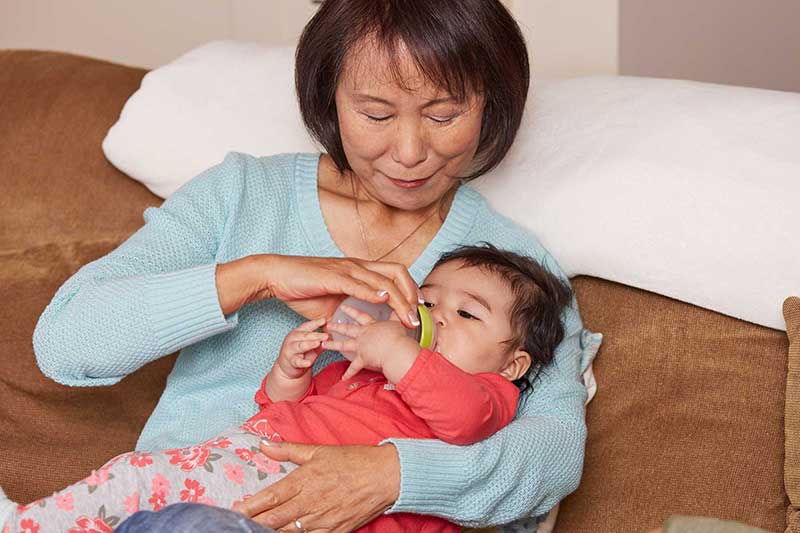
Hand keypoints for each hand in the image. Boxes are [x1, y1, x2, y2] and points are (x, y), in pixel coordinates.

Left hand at [233, 442, 399, 532]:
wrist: (386, 477)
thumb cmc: (353, 460)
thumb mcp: (319, 450)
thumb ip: (289, 450)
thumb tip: (264, 445)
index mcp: (304, 479)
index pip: (270, 496)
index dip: (250, 506)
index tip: (233, 510)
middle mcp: (310, 502)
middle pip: (274, 519)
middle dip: (253, 523)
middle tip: (234, 525)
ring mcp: (322, 520)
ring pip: (288, 532)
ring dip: (270, 532)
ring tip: (254, 532)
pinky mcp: (334, 531)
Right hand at [260, 255, 422, 328]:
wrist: (278, 276)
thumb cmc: (303, 288)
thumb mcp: (331, 305)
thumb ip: (347, 314)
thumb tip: (357, 332)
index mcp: (359, 270)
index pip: (394, 274)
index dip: (409, 290)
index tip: (417, 309)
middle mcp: (357, 266)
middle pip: (396, 273)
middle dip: (411, 294)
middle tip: (417, 315)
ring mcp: (346, 269)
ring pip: (382, 280)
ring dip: (398, 299)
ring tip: (408, 316)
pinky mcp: (333, 275)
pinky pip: (358, 283)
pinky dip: (373, 292)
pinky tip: (383, 300)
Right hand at [275, 318, 328, 379]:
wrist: (288, 367)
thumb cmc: (301, 353)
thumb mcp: (311, 346)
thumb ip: (320, 341)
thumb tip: (331, 336)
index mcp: (298, 333)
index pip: (307, 326)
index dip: (315, 323)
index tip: (324, 320)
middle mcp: (293, 339)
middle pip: (305, 336)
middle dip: (316, 335)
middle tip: (326, 335)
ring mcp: (290, 350)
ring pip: (300, 346)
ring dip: (309, 344)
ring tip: (318, 343)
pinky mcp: (291, 361)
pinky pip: (297, 361)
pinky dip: (303, 362)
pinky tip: (309, 362)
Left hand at [323, 303, 418, 380]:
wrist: (396, 351)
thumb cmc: (398, 337)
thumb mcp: (399, 322)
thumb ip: (399, 314)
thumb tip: (408, 305)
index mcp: (371, 326)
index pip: (360, 316)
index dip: (351, 311)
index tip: (343, 307)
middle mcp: (363, 335)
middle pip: (347, 329)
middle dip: (337, 326)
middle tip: (327, 324)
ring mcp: (361, 347)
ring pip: (344, 345)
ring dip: (333, 345)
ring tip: (323, 345)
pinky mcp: (362, 359)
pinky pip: (354, 368)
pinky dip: (348, 374)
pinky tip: (343, 378)